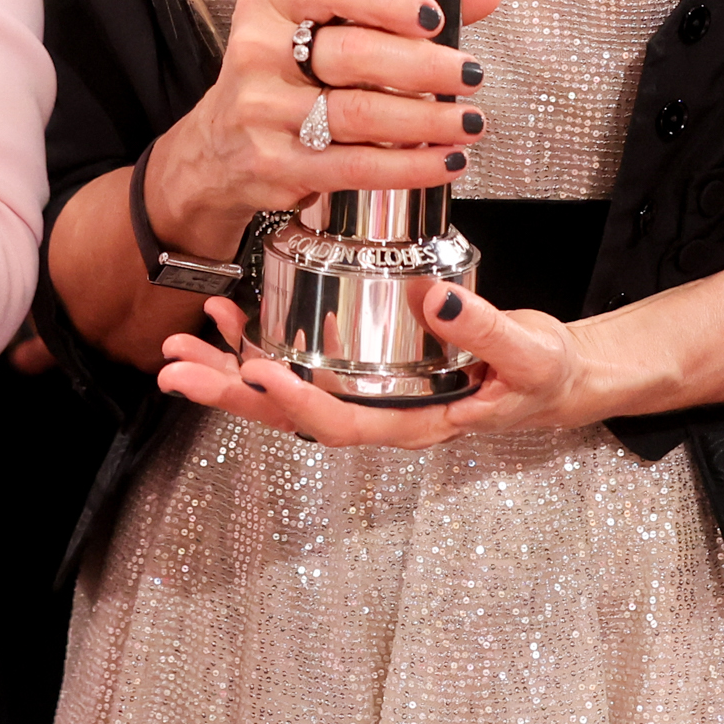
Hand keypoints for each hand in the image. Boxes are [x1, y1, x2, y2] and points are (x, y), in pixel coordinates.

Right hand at [139, 0, 498, 263]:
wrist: (217, 149)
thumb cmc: (285, 75)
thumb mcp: (324, 25)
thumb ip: (400, 5)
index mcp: (268, 1)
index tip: (437, 16)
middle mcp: (257, 52)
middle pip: (353, 54)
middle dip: (425, 66)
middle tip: (470, 74)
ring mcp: (261, 112)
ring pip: (360, 114)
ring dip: (428, 119)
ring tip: (470, 120)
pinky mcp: (275, 165)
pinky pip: (356, 165)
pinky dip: (410, 166)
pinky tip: (446, 160)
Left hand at [157, 284, 596, 446]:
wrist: (549, 377)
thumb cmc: (540, 375)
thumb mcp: (528, 355)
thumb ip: (485, 329)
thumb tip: (434, 300)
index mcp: (411, 423)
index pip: (341, 423)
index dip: (297, 401)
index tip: (256, 370)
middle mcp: (375, 415)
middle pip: (289, 414)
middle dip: (229, 392)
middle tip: (174, 369)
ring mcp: (362, 393)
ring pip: (282, 390)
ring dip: (227, 368)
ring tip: (176, 346)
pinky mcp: (358, 367)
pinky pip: (297, 362)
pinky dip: (255, 340)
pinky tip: (225, 315)